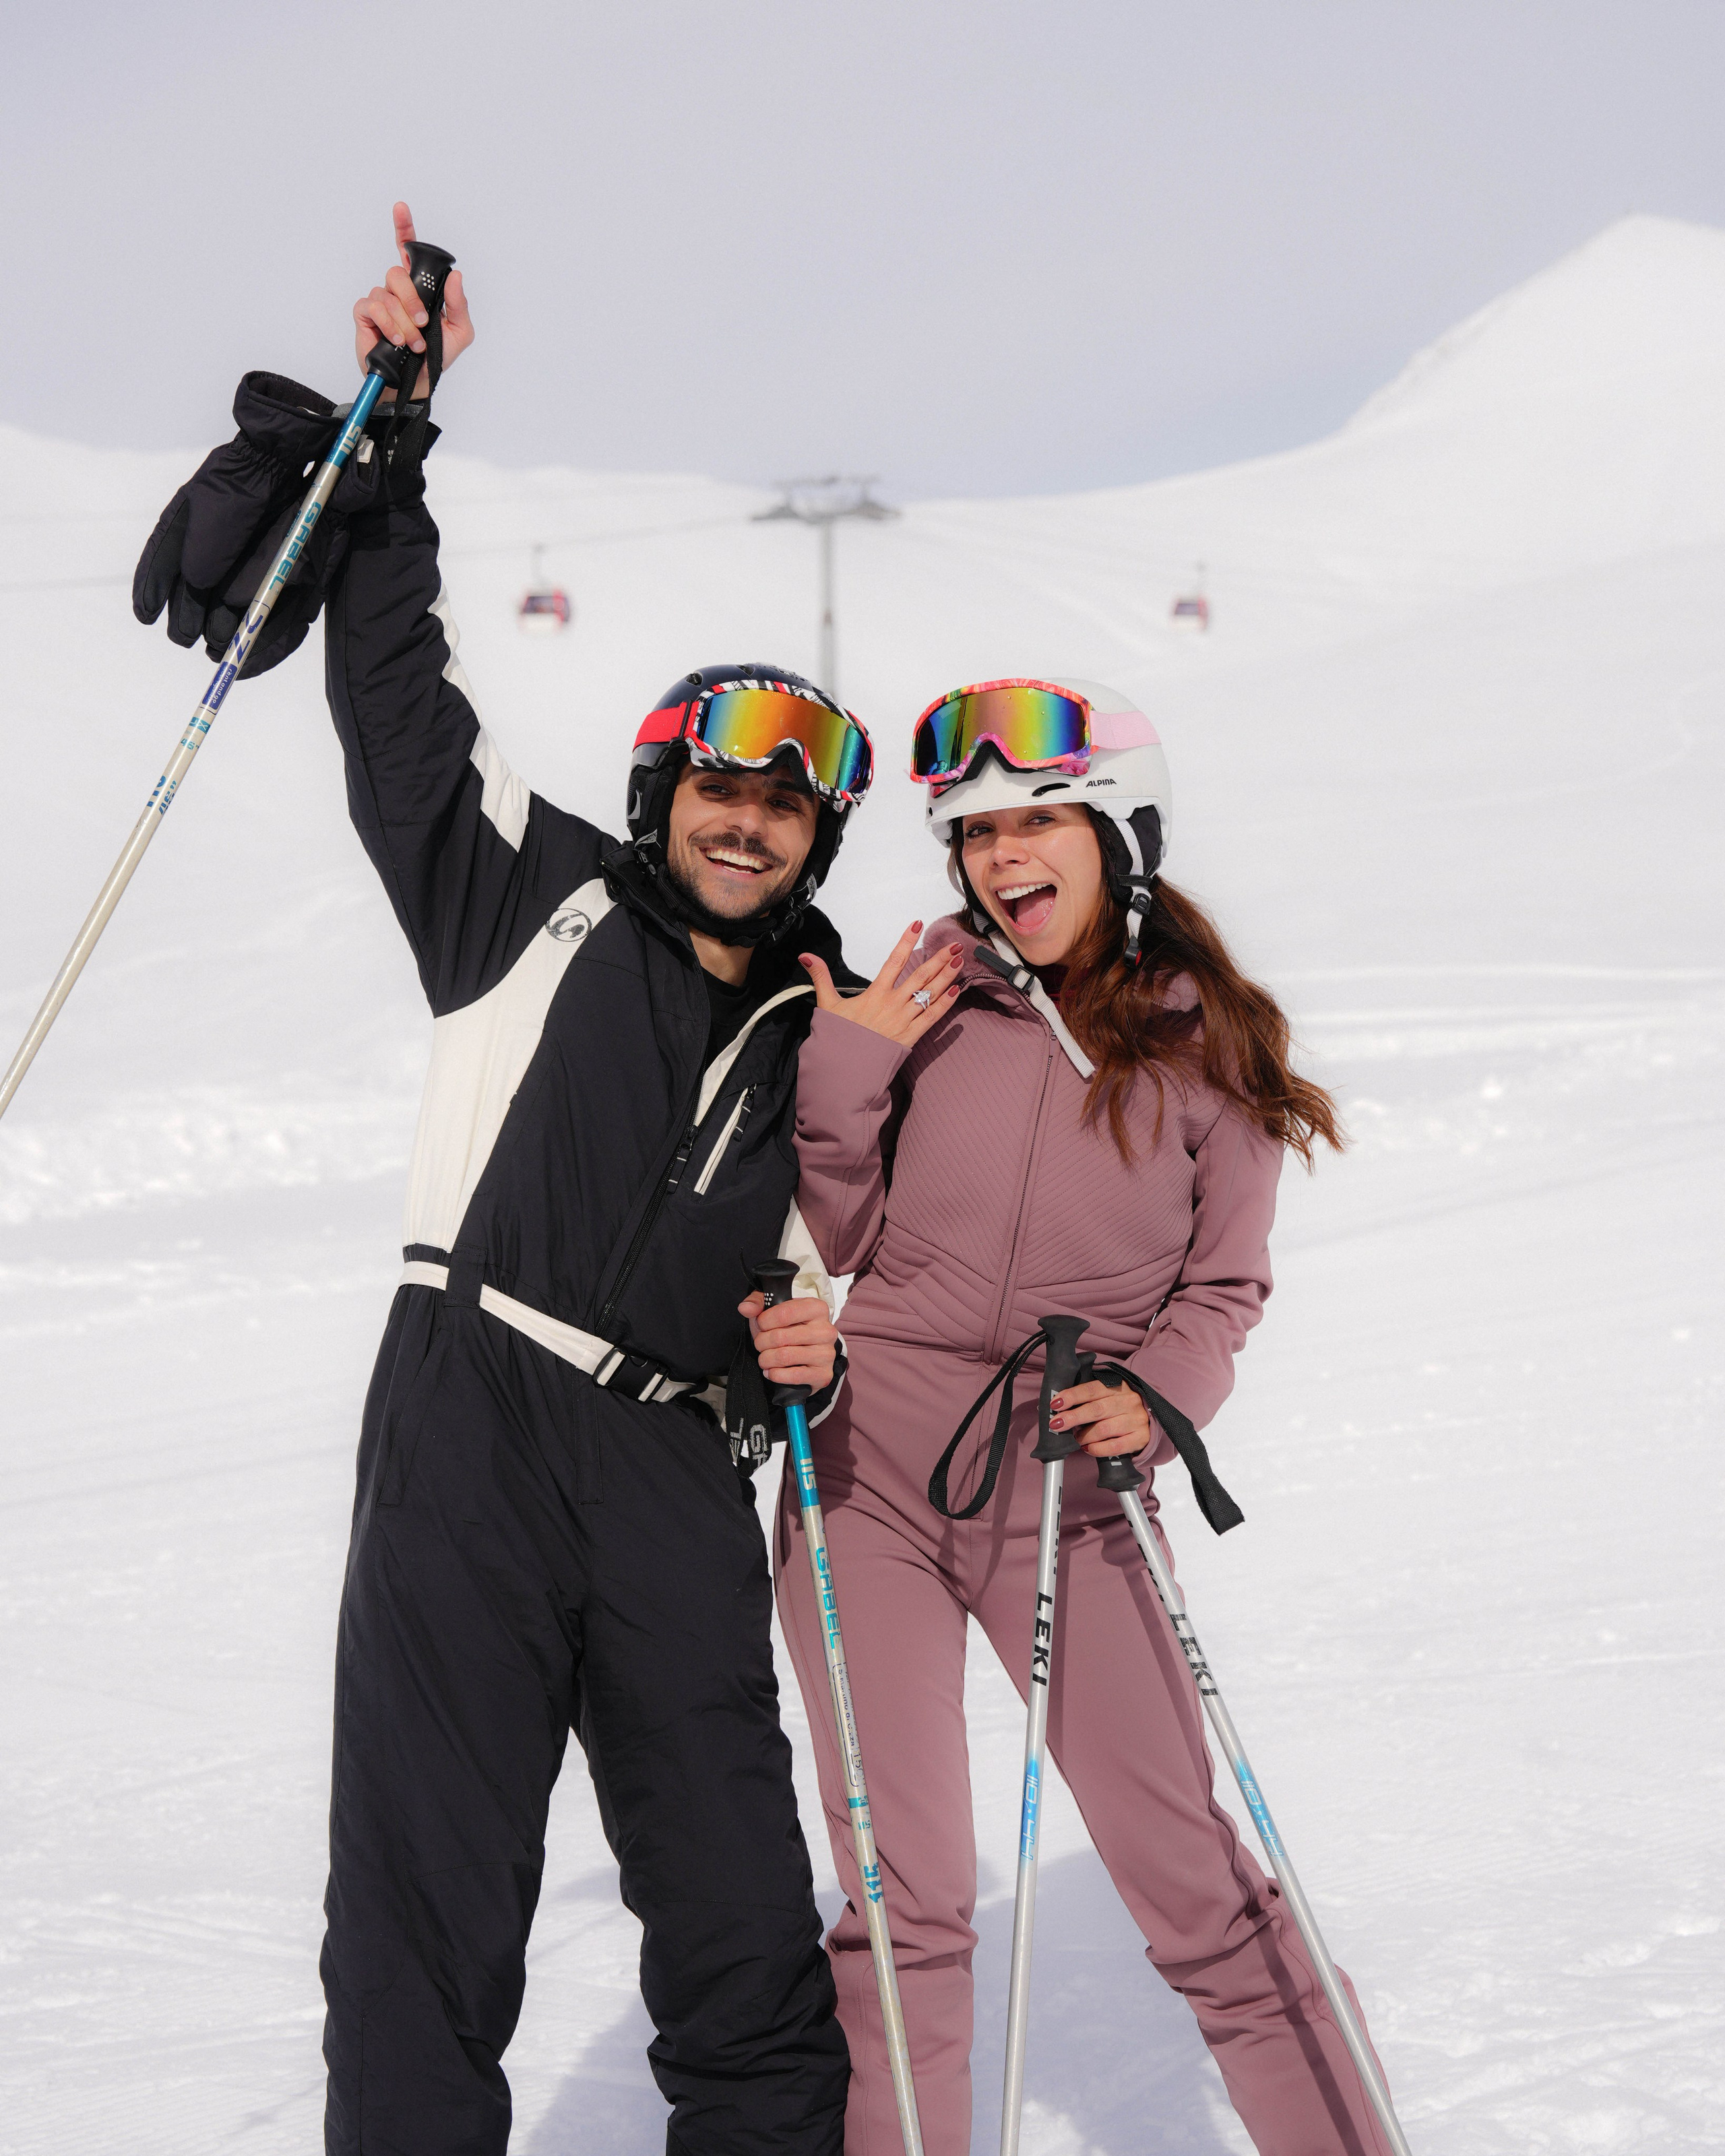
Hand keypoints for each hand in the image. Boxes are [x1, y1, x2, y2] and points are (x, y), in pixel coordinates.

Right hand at [352, 201, 473, 401]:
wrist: (415, 383)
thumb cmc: (436, 357)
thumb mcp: (460, 332)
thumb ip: (459, 304)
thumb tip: (456, 277)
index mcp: (418, 288)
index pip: (408, 251)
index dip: (403, 228)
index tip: (401, 208)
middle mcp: (397, 290)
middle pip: (397, 272)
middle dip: (412, 299)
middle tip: (423, 324)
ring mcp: (379, 301)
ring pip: (387, 292)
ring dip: (404, 320)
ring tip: (413, 342)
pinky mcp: (365, 315)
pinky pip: (373, 306)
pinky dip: (388, 324)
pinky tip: (396, 339)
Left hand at [739, 1290, 839, 1391]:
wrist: (808, 1355)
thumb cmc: (790, 1329)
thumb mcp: (774, 1310)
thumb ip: (757, 1303)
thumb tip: (745, 1308)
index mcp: (816, 1309)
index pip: (783, 1313)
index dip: (763, 1321)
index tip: (761, 1325)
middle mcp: (825, 1330)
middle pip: (780, 1337)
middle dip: (761, 1342)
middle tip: (761, 1344)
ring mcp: (826, 1354)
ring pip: (784, 1357)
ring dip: (766, 1359)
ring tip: (765, 1358)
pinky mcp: (823, 1374)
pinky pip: (793, 1376)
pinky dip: (775, 1374)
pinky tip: (772, 1371)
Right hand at [799, 922, 962, 1045]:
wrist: (845, 1067)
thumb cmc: (838, 1036)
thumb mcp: (827, 1003)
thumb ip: (821, 977)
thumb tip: (806, 956)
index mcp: (875, 993)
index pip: (894, 960)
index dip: (906, 941)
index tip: (918, 924)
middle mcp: (892, 1003)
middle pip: (920, 975)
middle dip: (939, 958)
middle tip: (954, 944)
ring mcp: (903, 1019)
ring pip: (929, 993)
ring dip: (946, 976)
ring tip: (960, 960)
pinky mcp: (911, 1036)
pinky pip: (932, 1017)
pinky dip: (945, 1004)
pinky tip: (956, 990)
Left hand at [1048, 1376, 1152, 1456]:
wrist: (1148, 1418)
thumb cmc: (1119, 1407)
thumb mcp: (1106, 1395)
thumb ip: (1086, 1398)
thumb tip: (1057, 1407)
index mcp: (1117, 1385)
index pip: (1091, 1389)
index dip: (1072, 1396)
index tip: (1055, 1404)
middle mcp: (1129, 1401)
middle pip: (1096, 1409)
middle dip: (1073, 1417)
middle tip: (1056, 1424)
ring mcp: (1136, 1419)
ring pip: (1104, 1429)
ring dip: (1084, 1435)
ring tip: (1075, 1439)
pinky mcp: (1141, 1437)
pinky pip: (1115, 1446)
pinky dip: (1098, 1449)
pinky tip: (1088, 1448)